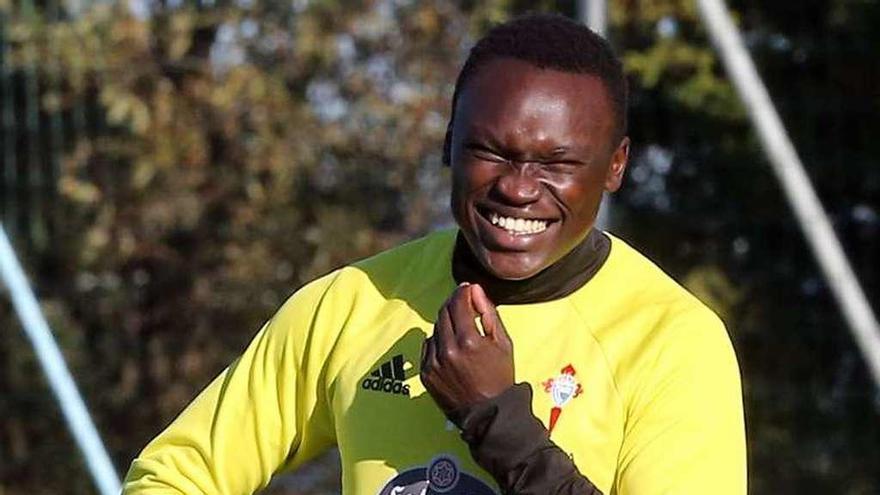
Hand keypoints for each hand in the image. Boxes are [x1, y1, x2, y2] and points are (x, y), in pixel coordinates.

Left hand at [420, 283, 514, 414]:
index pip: (458, 303)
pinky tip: (451, 349)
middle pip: (443, 312)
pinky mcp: (425, 373)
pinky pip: (427, 347)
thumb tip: (475, 290)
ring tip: (461, 331)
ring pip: (435, 329)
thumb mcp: (503, 343)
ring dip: (447, 324)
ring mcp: (433, 362)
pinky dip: (438, 342)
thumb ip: (488, 313)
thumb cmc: (500, 378)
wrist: (489, 414)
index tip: (467, 289)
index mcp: (468, 341)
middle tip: (463, 304)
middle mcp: (447, 350)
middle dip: (453, 303)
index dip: (463, 292)